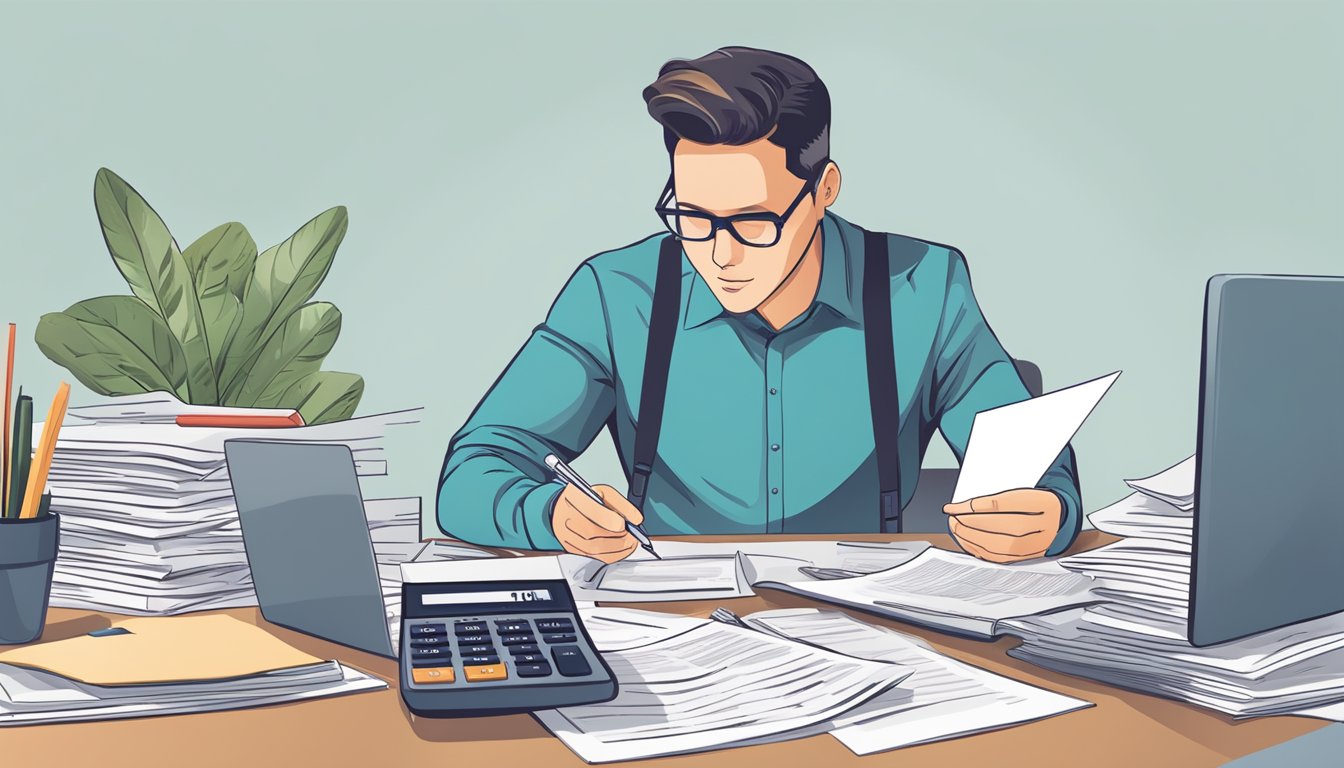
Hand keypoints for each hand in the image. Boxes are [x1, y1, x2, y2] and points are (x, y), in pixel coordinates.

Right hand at [551, 483, 644, 563]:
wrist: (563, 510)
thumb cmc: (584, 500)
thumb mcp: (603, 493)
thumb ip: (621, 504)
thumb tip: (635, 519)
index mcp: (574, 499)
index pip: (594, 514)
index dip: (614, 522)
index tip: (626, 523)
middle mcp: (568, 520)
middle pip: (594, 534)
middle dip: (619, 536)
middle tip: (633, 534)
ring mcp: (569, 537)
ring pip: (596, 549)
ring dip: (619, 547)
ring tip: (631, 541)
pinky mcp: (574, 550)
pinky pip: (595, 557)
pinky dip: (613, 555)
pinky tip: (622, 549)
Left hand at [943, 488, 1062, 563]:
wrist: (1061, 520)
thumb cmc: (1036, 503)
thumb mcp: (1020, 493)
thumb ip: (992, 500)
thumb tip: (962, 507)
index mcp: (1039, 502)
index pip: (997, 505)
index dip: (969, 507)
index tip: (951, 507)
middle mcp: (1040, 525)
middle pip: (996, 526)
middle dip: (967, 523)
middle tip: (951, 519)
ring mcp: (1036, 544)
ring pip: (996, 545)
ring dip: (969, 538)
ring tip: (956, 529)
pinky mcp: (1028, 557)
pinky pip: (999, 558)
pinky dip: (979, 551)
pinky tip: (968, 543)